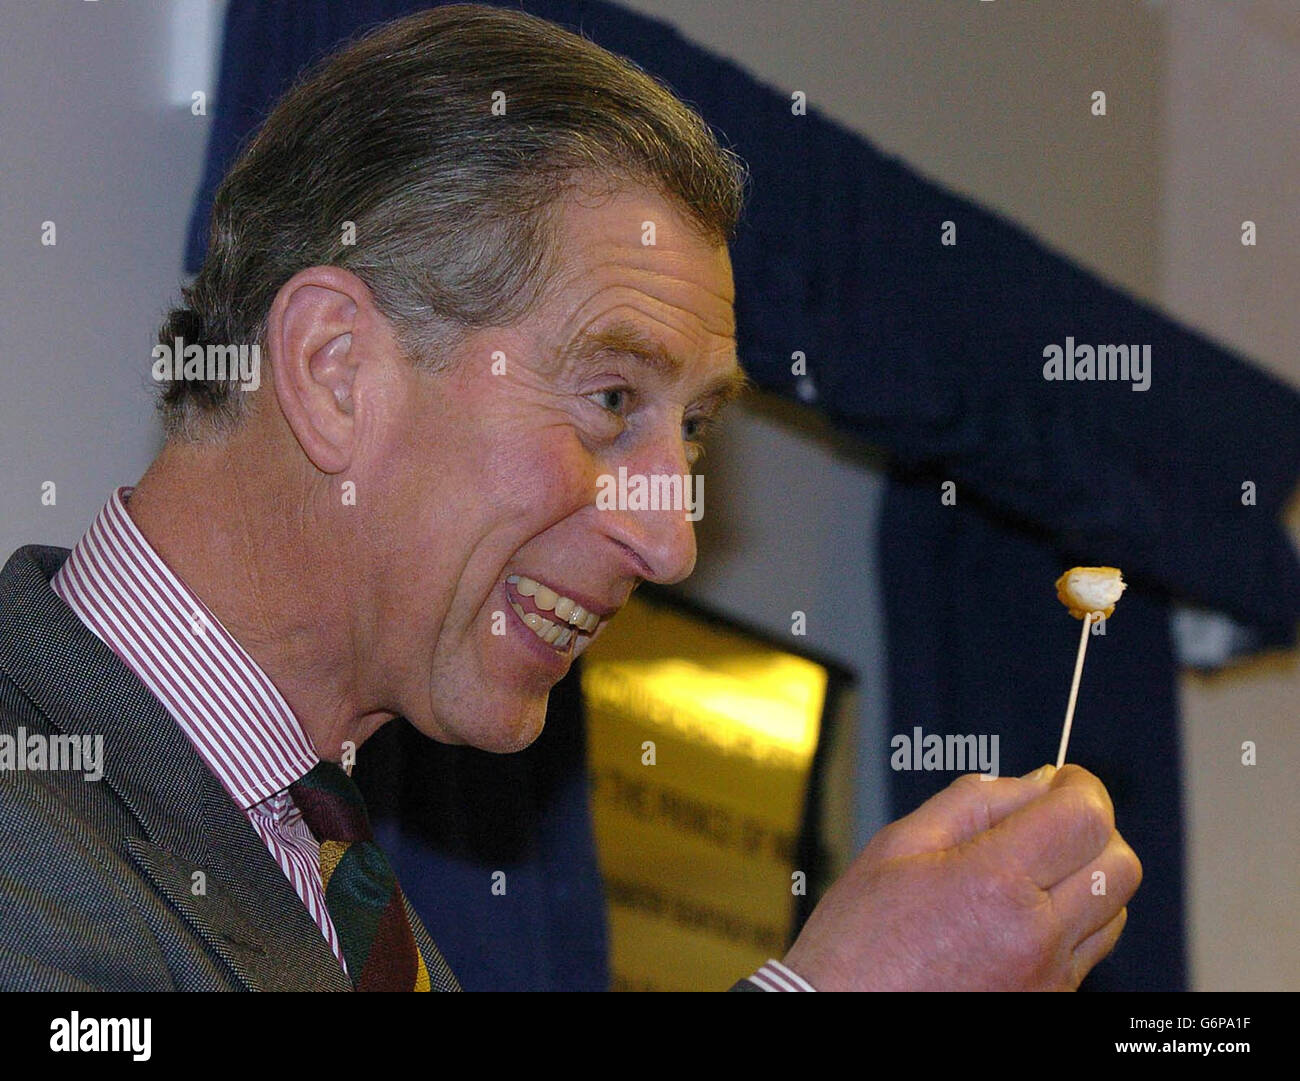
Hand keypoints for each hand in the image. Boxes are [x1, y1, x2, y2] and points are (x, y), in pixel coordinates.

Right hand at [783, 764, 1141, 989]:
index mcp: (993, 883)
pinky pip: (1088, 952)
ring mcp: (1048, 980)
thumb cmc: (857, 938)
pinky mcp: (1048, 1005)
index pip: (1085, 817)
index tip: (1062, 780)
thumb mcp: (898, 845)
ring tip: (1029, 873)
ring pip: (1114, 910)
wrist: (840, 1015)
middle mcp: (1035, 936)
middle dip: (1093, 829)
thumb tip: (1037, 781)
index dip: (1080, 785)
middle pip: (1119, 864)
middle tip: (1048, 821)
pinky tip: (1017, 917)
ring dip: (1086, 877)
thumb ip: (975, 802)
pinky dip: (1070, 922)